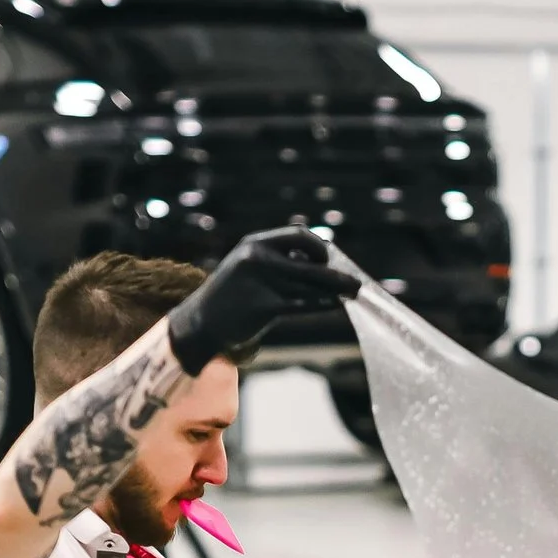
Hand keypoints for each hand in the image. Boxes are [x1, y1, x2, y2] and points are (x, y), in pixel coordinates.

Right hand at [167, 227, 360, 374]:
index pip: (298, 235)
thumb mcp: (248, 266)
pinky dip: (324, 303)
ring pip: (310, 286)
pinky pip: (303, 304)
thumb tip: (319, 265)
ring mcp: (262, 282)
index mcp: (255, 243)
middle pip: (310, 263)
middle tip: (357, 283)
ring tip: (351, 294)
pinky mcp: (265, 307)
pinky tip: (336, 304)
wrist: (201, 322)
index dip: (318, 248)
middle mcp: (259, 258)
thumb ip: (278, 261)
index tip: (329, 261)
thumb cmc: (231, 296)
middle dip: (337, 273)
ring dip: (335, 290)